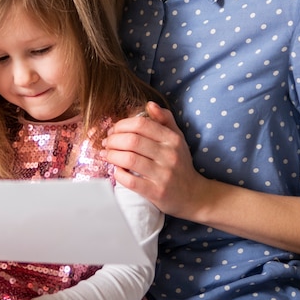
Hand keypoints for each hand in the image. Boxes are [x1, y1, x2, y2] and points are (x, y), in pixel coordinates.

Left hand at [102, 101, 206, 217]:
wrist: (193, 195)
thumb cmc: (180, 162)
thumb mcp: (177, 137)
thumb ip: (164, 118)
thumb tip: (149, 104)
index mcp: (172, 139)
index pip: (141, 125)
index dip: (122, 125)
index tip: (113, 130)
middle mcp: (169, 155)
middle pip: (132, 141)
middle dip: (113, 140)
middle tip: (106, 143)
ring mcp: (164, 175)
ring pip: (129, 160)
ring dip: (112, 156)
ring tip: (106, 155)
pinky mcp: (157, 193)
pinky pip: (131, 181)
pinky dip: (119, 175)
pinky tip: (116, 171)